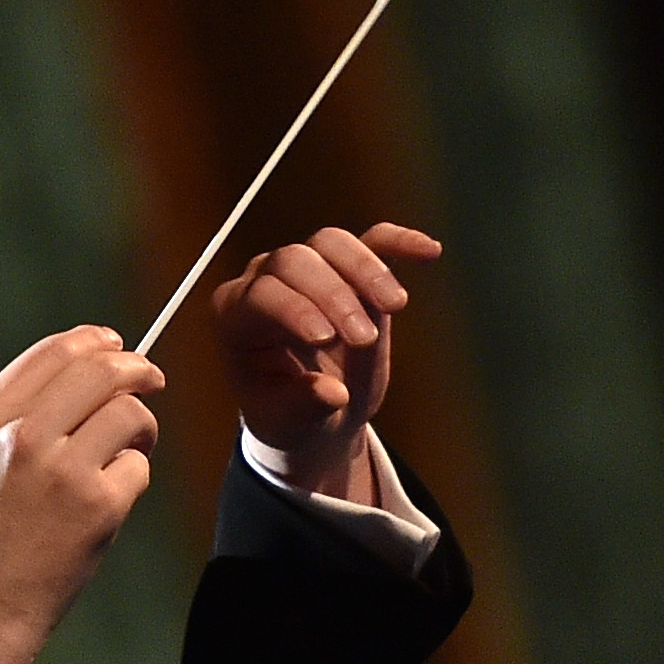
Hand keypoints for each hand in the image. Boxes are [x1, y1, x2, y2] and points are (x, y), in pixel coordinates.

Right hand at [0, 326, 163, 663]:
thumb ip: (14, 415)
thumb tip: (84, 375)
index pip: (54, 351)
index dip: (97, 341)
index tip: (118, 347)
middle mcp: (18, 433)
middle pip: (101, 369)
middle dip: (137, 369)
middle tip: (152, 380)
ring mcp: (60, 468)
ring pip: (129, 413)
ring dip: (141, 428)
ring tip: (129, 450)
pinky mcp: (95, 506)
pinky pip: (138, 468)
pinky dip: (132, 480)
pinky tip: (108, 501)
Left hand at [212, 223, 437, 502]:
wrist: (313, 413)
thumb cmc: (288, 416)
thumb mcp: (288, 423)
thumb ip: (303, 406)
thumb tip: (331, 393)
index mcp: (235, 317)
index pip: (261, 294)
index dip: (294, 310)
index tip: (326, 339)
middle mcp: (264, 281)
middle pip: (296, 260)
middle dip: (333, 295)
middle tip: (364, 340)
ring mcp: (307, 270)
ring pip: (332, 244)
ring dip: (366, 270)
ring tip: (396, 306)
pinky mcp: (349, 270)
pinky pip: (372, 241)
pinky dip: (399, 242)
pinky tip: (428, 252)